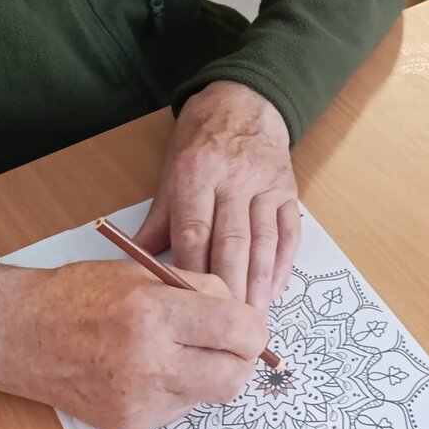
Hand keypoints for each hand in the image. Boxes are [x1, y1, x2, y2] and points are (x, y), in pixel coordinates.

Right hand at [0, 261, 267, 428]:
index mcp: (154, 313)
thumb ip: (199, 288)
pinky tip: (151, 367)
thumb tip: (244, 310)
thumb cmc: (78, 294)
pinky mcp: (127, 425)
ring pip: (210, 396)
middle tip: (230, 341)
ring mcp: (137, 401)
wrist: (21, 333)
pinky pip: (178, 408)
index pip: (239, 330)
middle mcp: (147, 363)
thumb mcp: (144, 272)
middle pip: (234, 377)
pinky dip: (178, 388)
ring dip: (210, 372)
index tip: (247, 321)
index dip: (253, 326)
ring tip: (182, 348)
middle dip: (242, 358)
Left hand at [134, 81, 299, 310]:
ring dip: (259, 282)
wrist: (244, 101)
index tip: (189, 308)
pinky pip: (289, 231)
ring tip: (251, 318)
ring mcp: (265, 184)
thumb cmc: (200, 139)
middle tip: (225, 328)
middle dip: (229, 287)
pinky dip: (283, 263)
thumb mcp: (170, 171)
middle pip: (232, 241)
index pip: (194, 231)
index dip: (192, 272)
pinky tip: (275, 289)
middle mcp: (233, 179)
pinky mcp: (288, 189)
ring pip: (263, 240)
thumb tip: (139, 265)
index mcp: (196, 173)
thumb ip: (160, 219)